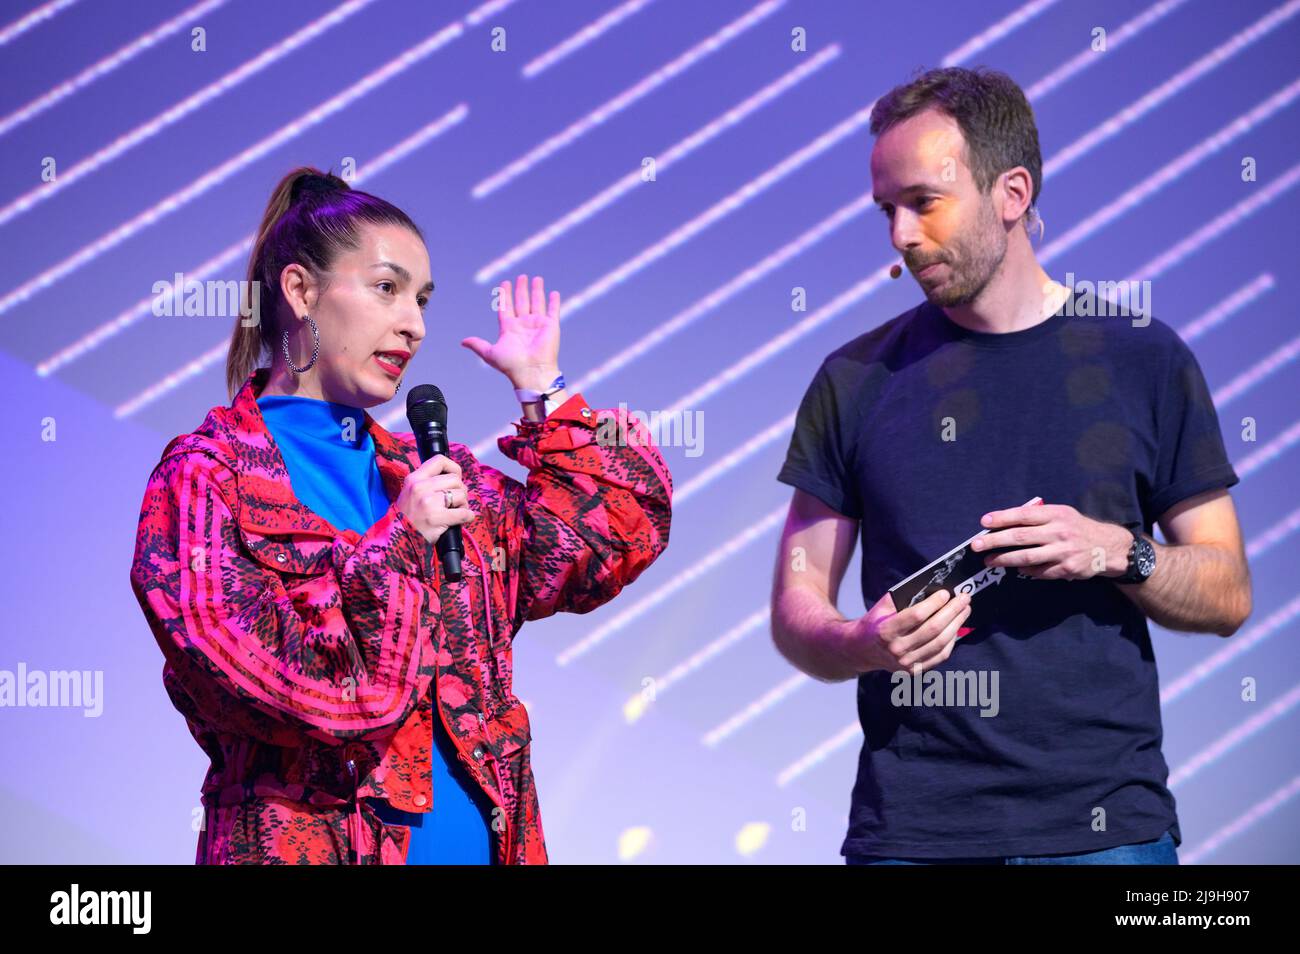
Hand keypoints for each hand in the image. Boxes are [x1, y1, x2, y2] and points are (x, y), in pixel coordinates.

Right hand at [394, 454, 477, 544]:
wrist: (400, 538)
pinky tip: (464, 518)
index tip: (456, 477)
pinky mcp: (436, 517)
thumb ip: (427, 482)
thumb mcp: (410, 493)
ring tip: (455, 511)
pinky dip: (467, 516)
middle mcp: (420, 487)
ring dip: (463, 504)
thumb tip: (454, 477)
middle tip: (456, 501)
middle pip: (455, 479)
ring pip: (461, 495)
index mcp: (414, 479)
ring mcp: (428, 502)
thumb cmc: (408, 517)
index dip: (453, 468)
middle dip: (460, 491)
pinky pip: (463, 513)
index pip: (439, 461)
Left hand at [462, 273, 561, 391]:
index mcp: (509, 329)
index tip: (505, 283)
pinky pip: (553, 311)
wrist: (531, 372)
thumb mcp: (490, 353)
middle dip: (521, 289)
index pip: (506, 308)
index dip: (505, 296)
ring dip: (537, 291)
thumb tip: (462, 342)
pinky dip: (554, 302)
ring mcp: (538, 325)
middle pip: (521, 302)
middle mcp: (524, 325)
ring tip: (536, 278)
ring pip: (537, 303)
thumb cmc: (511, 364)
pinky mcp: (551, 326)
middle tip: (521, 277)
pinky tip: (554, 293)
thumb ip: (478, 345)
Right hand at [846, 589, 972, 675]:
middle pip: (933, 630)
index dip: (934, 604)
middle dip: (952, 612)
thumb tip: (932, 588)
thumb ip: (903, 597)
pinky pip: (940, 655)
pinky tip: (957, 627)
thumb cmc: (875, 623)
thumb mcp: (882, 606)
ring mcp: (906, 662)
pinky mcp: (914, 670)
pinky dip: (952, 641)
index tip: (946, 593)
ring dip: (956, 625)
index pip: (916, 616)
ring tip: (965, 610)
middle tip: (964, 598)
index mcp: (886, 631)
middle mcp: (896, 649)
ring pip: (940, 643)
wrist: (862, 649)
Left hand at [971, 503, 1131, 580]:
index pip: (1023, 515)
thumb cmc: (1077, 527)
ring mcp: (1062, 552)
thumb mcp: (1062, 514)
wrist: (1108, 547)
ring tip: (988, 560)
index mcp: (1056, 514)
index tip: (984, 522)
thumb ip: (1038, 516)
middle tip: (976, 545)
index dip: (1002, 518)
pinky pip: (1039, 572)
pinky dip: (1025, 571)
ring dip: (1003, 560)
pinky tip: (1014, 569)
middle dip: (994, 541)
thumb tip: (1005, 522)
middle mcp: (1059, 532)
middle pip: (1020, 537)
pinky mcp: (1065, 569)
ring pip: (1026, 557)